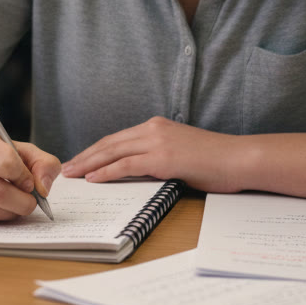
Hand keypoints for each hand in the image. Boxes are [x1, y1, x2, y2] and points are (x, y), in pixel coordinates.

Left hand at [61, 116, 242, 191]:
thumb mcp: (181, 153)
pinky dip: (107, 171)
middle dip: (85, 156)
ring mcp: (158, 142)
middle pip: (109, 143)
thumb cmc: (216, 160)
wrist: (240, 158)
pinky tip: (93, 178)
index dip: (94, 150)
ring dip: (89, 164)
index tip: (78, 160)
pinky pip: (127, 164)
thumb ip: (158, 156)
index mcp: (156, 126)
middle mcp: (153, 129)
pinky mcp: (163, 158)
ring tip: (71, 174)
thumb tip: (138, 171)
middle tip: (66, 168)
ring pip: (113, 152)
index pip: (117, 138)